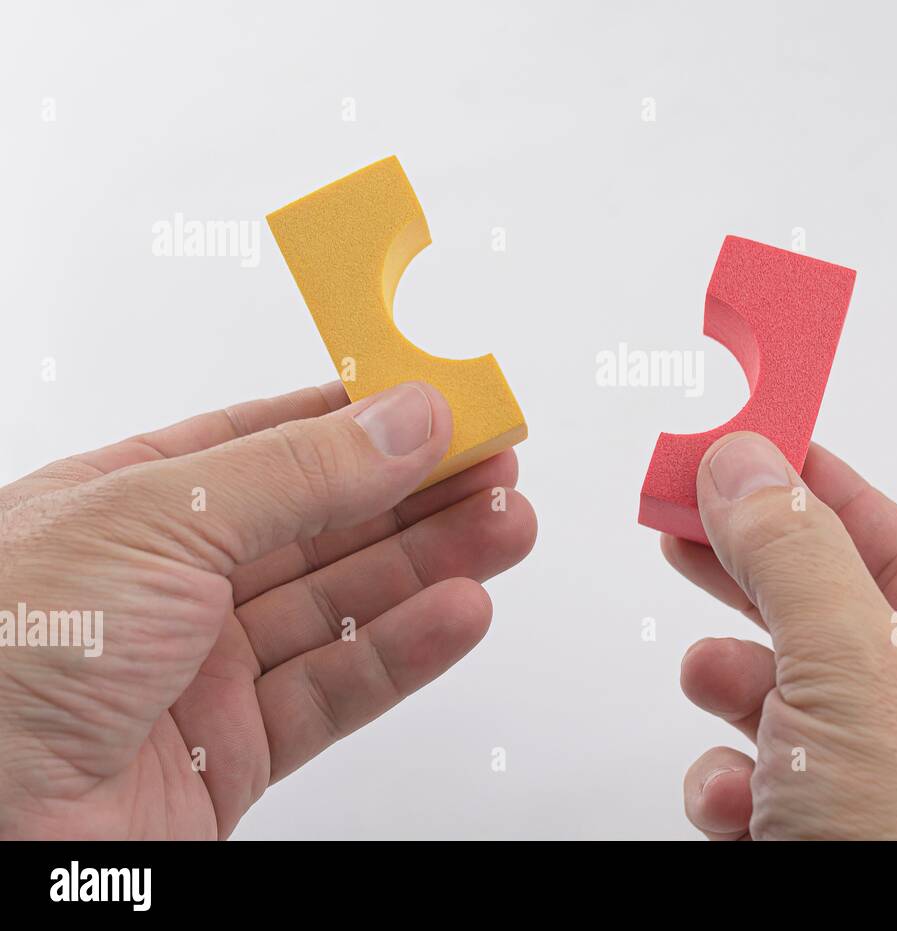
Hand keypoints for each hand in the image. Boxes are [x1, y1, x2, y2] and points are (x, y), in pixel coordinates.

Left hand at [0, 381, 535, 838]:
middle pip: (321, 524)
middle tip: (500, 461)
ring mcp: (199, 670)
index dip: (363, 419)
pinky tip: (461, 610)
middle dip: (418, 490)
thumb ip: (300, 470)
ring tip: (508, 525)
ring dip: (432, 564)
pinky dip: (405, 651)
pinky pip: (336, 690)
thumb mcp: (161, 520)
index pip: (269, 441)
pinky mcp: (230, 755)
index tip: (444, 402)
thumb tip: (407, 416)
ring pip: (342, 605)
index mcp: (128, 504)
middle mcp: (166, 583)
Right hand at [663, 432, 896, 839]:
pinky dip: (724, 780)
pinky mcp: (807, 836)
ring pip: (774, 698)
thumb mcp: (861, 678)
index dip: (822, 490)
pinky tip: (735, 799)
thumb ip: (799, 561)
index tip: (753, 446)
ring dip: (729, 682)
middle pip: (821, 611)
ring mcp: (865, 791)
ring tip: (710, 677)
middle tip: (684, 518)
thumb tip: (747, 465)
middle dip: (750, 569)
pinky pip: (747, 777)